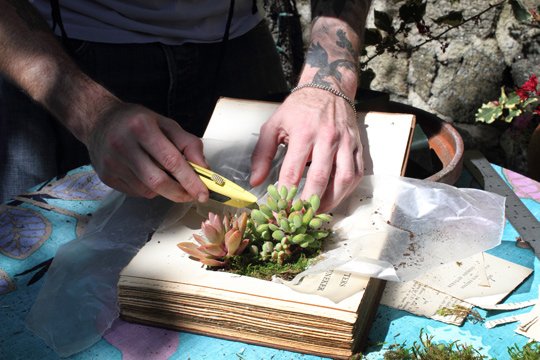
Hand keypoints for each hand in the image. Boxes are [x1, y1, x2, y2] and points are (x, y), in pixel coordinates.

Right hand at [86, 102, 208, 202]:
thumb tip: (205, 169)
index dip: (190, 180)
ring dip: (164, 189)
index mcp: (142, 128)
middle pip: (158, 181)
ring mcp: (112, 163)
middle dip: (180, 192)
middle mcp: (123, 145)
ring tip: (165, 174)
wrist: (98, 121)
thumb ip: (189, 144)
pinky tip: (147, 174)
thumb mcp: (166, 124)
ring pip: (148, 190)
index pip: (171, 161)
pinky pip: (136, 193)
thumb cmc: (138, 122)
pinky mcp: (106, 177)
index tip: (203, 194)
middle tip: (192, 195)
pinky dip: (149, 189)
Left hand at [250, 88, 362, 211]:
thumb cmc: (298, 109)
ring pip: (343, 179)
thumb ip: (262, 153)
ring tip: (318, 211)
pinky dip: (347, 190)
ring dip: (332, 200)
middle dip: (309, 202)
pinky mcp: (358, 146)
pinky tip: (335, 198)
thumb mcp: (274, 125)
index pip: (293, 170)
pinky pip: (357, 173)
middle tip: (300, 217)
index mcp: (303, 132)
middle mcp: (327, 138)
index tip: (280, 208)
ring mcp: (346, 142)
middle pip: (320, 178)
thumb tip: (255, 181)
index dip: (286, 193)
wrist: (328, 88)